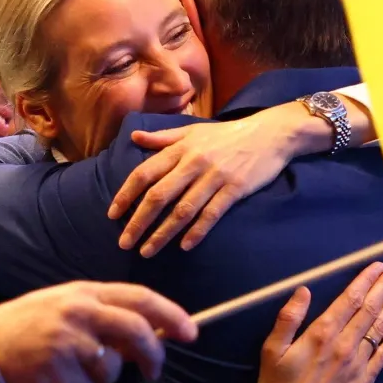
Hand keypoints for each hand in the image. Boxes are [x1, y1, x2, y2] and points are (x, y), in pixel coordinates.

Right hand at [0, 281, 197, 382]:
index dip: (170, 314)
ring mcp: (67, 338)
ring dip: (100, 377)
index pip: (140, 297)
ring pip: (111, 366)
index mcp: (84, 292)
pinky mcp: (55, 366)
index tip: (190, 331)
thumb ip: (105, 317)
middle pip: (136, 330)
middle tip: (154, 370)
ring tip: (72, 368)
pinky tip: (52, 377)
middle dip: (153, 354)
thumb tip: (148, 337)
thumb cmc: (26, 329)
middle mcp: (79, 310)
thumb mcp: (65, 309)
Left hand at [111, 103, 327, 256]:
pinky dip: (197, 231)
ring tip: (147, 251)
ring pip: (182, 210)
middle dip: (138, 221)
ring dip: (162, 233)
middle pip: (159, 196)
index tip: (112, 215)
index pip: (144, 173)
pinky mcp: (235, 189)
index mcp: (180, 149)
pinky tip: (184, 246)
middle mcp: (194, 162)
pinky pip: (212, 213)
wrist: (270, 134)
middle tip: (124, 243)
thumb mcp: (193, 131)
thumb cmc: (228, 134)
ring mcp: (215, 176)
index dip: (126, 195)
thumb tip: (133, 138)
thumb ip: (163, 138)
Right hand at [234, 262, 382, 382]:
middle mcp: (345, 345)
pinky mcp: (364, 382)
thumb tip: (304, 289)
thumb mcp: (271, 350)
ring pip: (380, 327)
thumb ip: (288, 318)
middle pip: (370, 308)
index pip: (351, 299)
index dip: (366, 279)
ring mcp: (358, 364)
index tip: (379, 265)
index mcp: (322, 334)